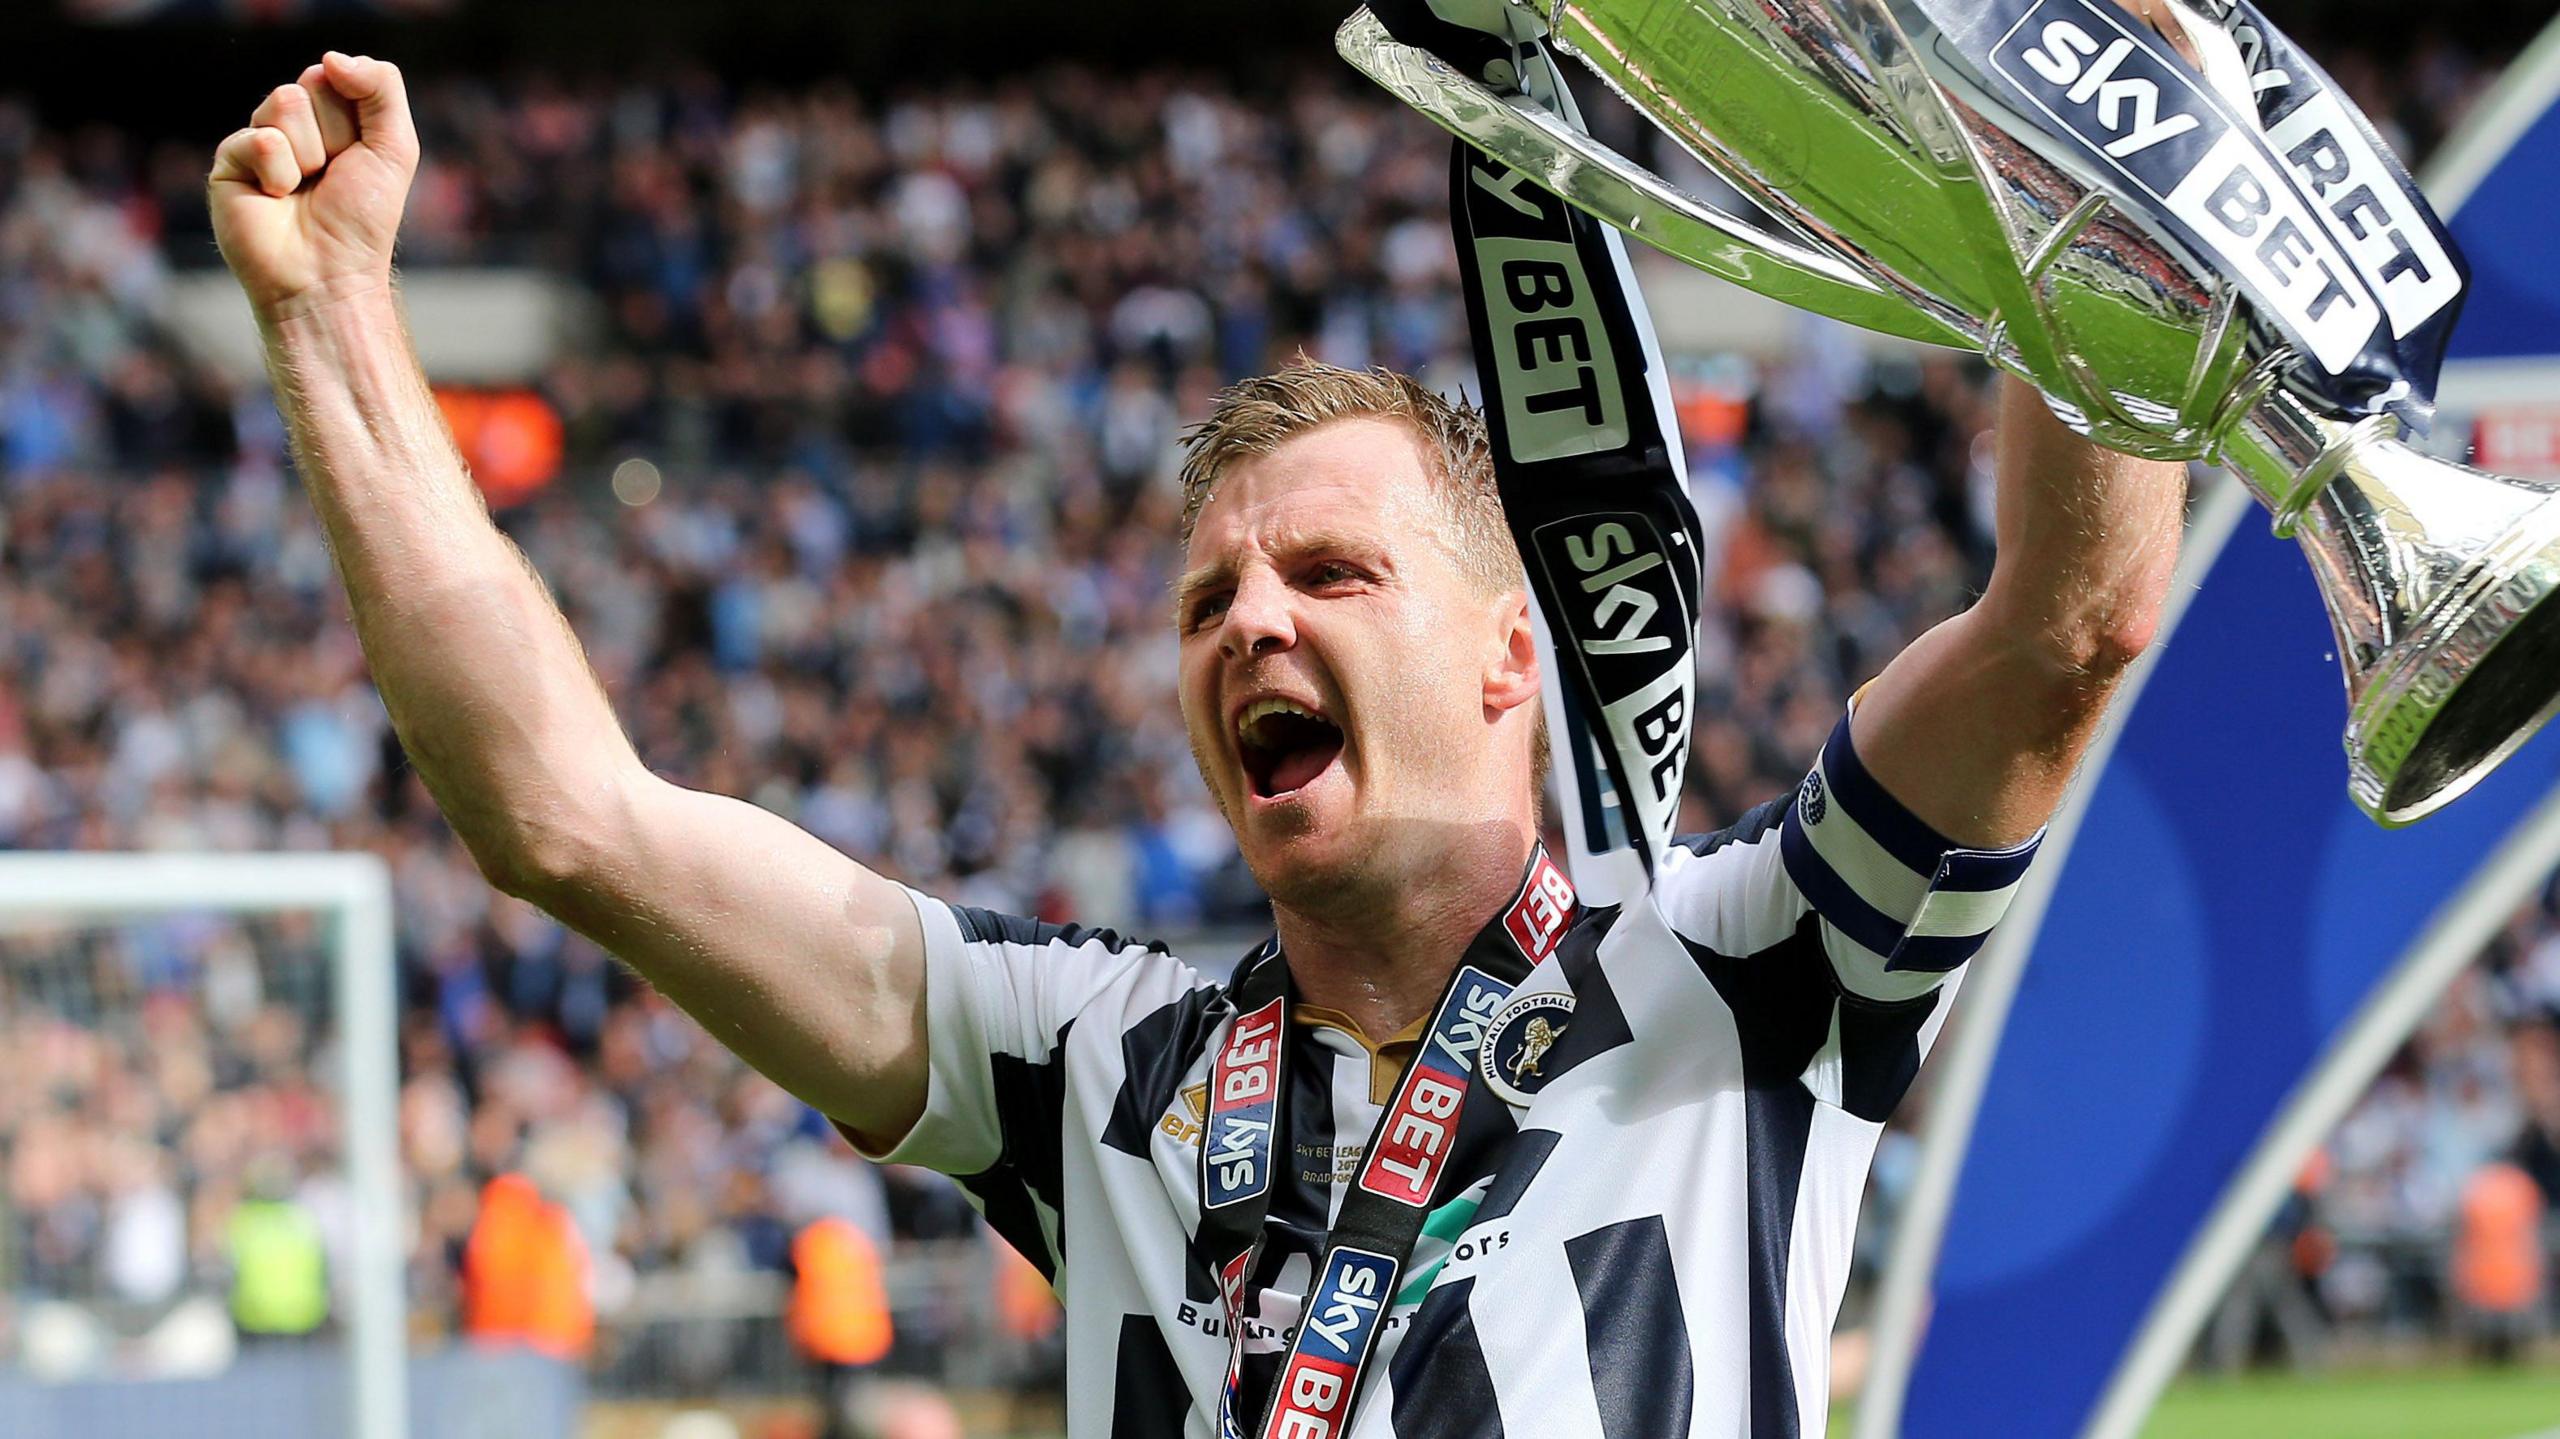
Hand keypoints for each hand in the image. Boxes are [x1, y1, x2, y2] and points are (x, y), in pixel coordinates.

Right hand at [208, 52, 418, 321]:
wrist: (327, 274)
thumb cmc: (362, 219)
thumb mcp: (394, 147)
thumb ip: (382, 88)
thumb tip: (332, 57)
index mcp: (333, 119)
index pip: (338, 76)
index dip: (356, 117)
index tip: (359, 157)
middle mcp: (294, 127)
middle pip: (311, 84)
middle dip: (335, 134)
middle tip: (331, 178)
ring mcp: (259, 142)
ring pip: (285, 102)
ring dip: (309, 154)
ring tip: (304, 191)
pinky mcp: (229, 162)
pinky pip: (259, 138)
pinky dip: (278, 172)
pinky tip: (276, 199)